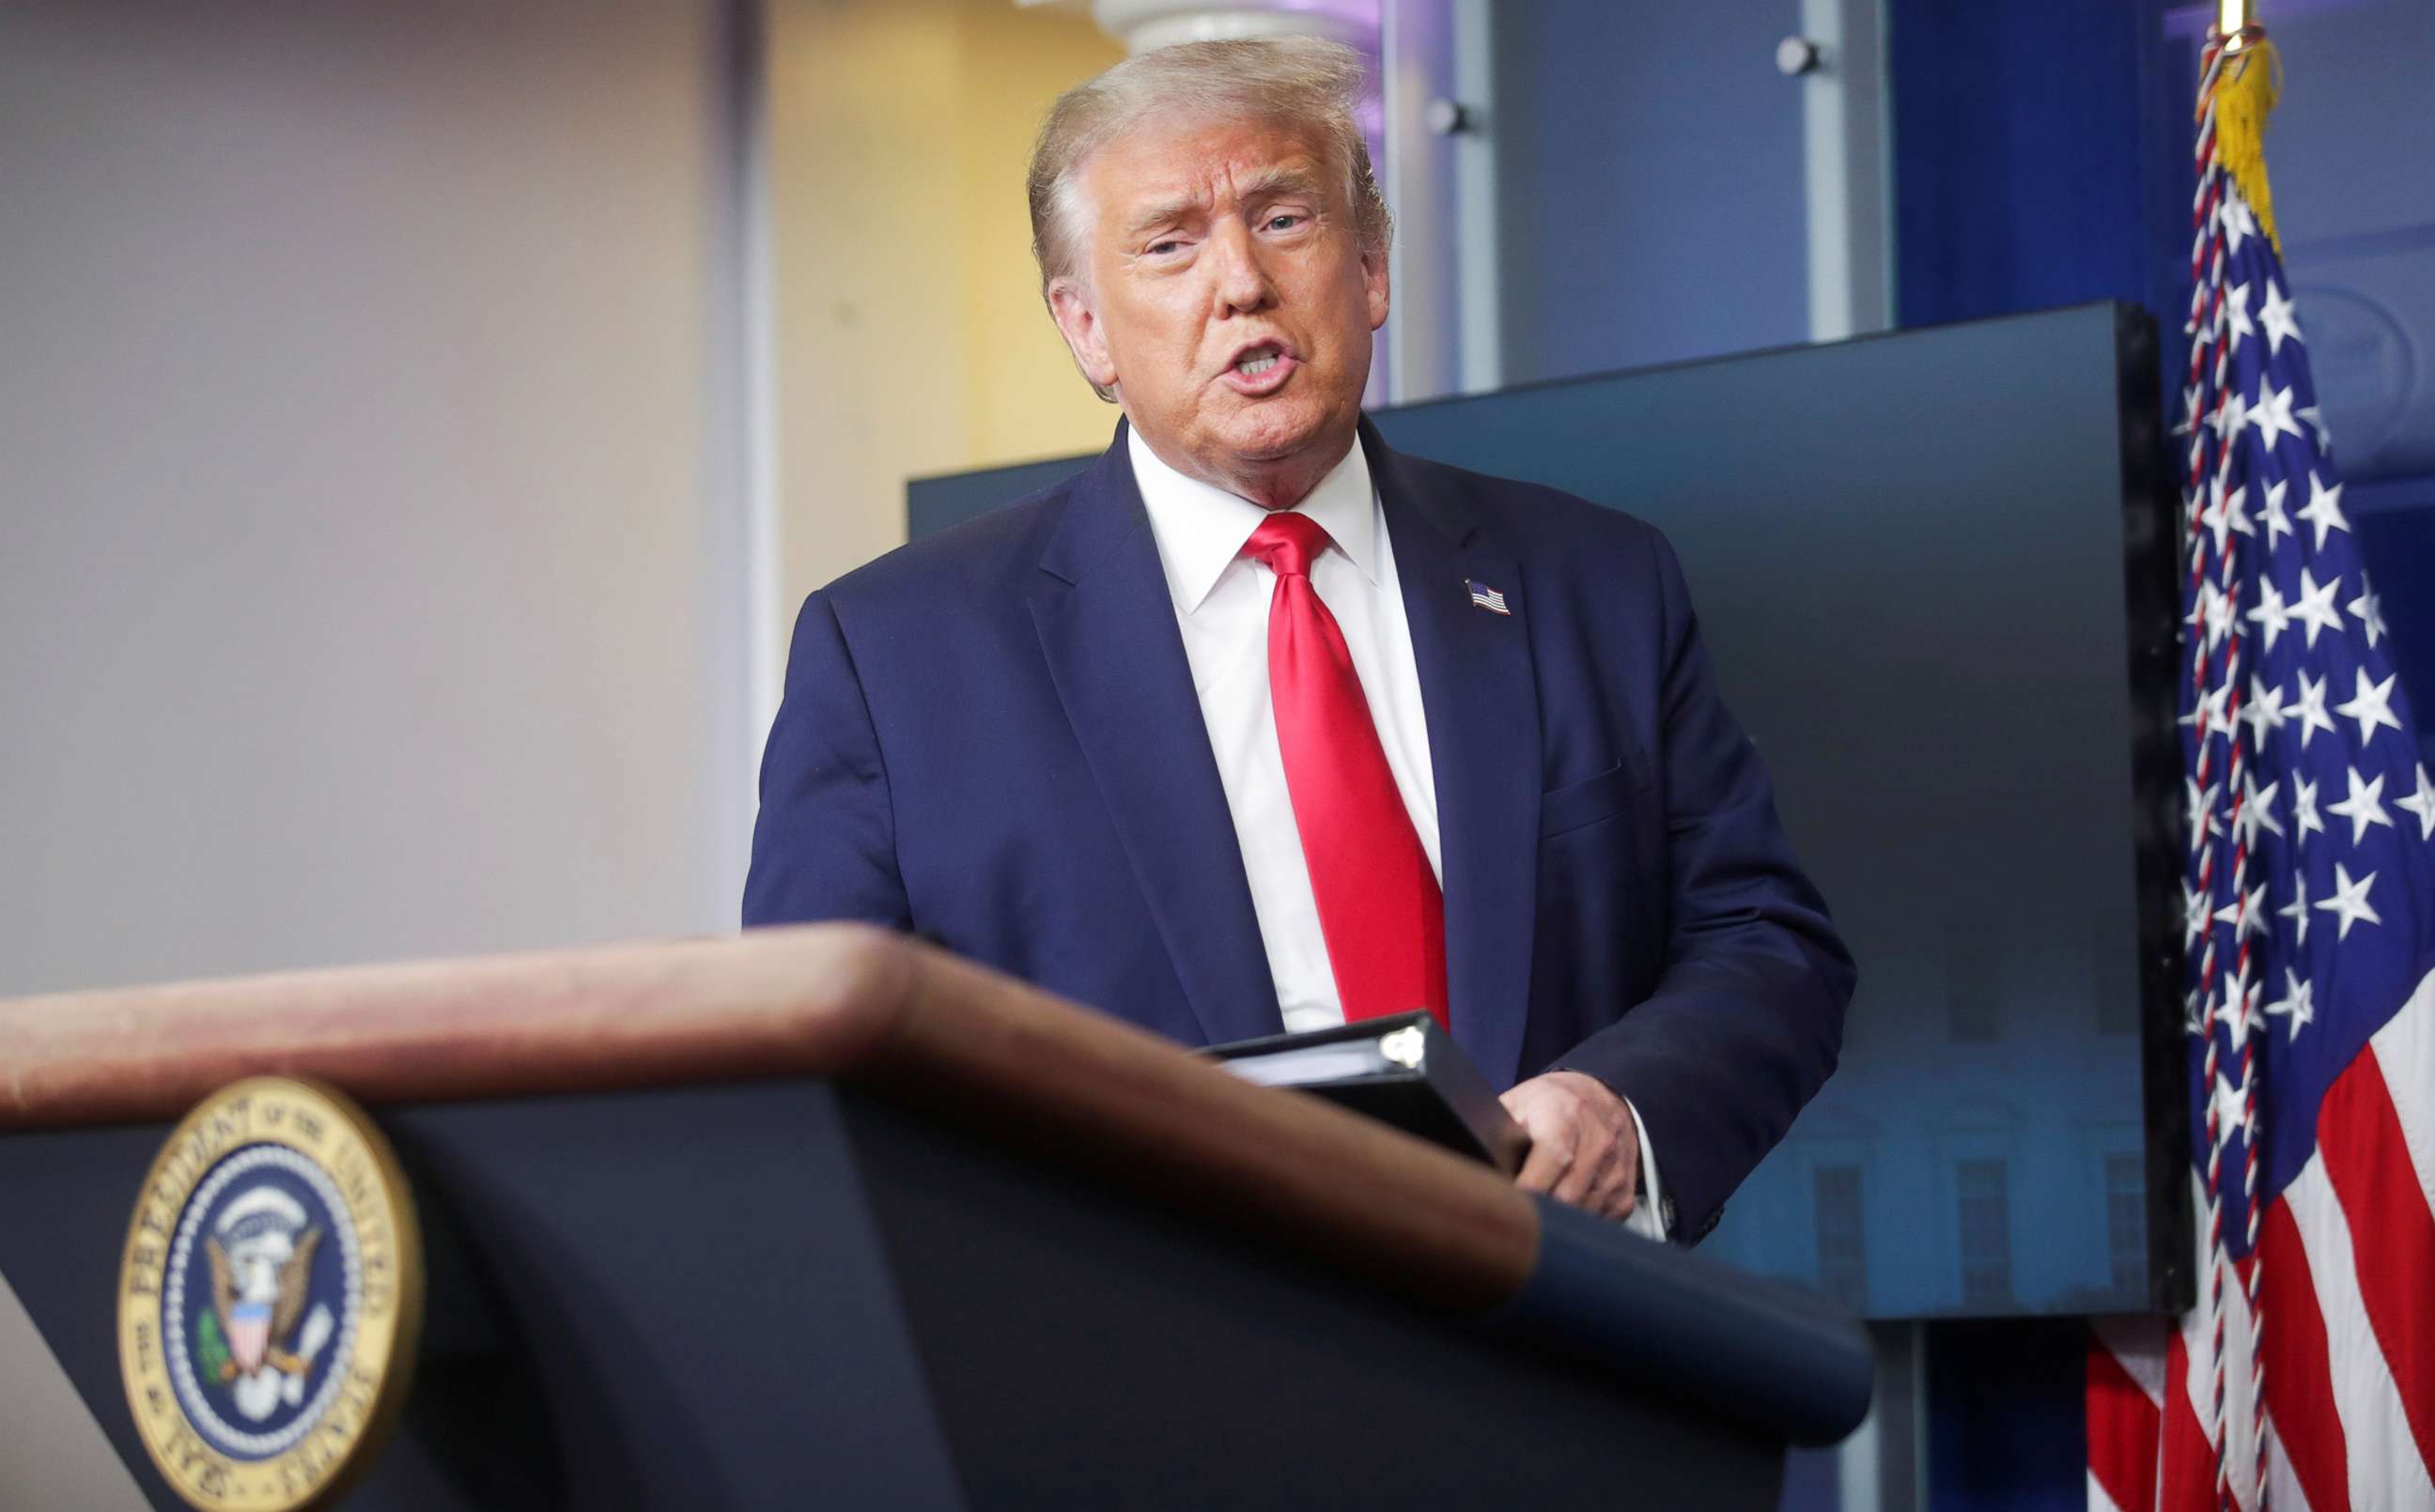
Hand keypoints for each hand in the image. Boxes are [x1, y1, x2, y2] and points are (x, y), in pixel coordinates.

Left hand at [1499, 1071, 1640, 1220]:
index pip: (1553, 1157)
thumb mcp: (1519, 1101)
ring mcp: (1615, 1172)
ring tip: (1533, 1214)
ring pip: (1581, 1216)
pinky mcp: (1624, 1196)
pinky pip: (1597, 1223)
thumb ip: (1496, 1128)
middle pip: (1566, 1197)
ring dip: (1556, 1222)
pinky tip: (1560, 1211)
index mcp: (1565, 1118)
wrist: (1603, 1099)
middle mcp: (1598, 1144)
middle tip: (1511, 1217)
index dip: (1529, 1186)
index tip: (1507, 1202)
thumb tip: (1473, 1155)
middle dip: (1536, 1212)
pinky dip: (1576, 1225)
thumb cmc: (1551, 1104)